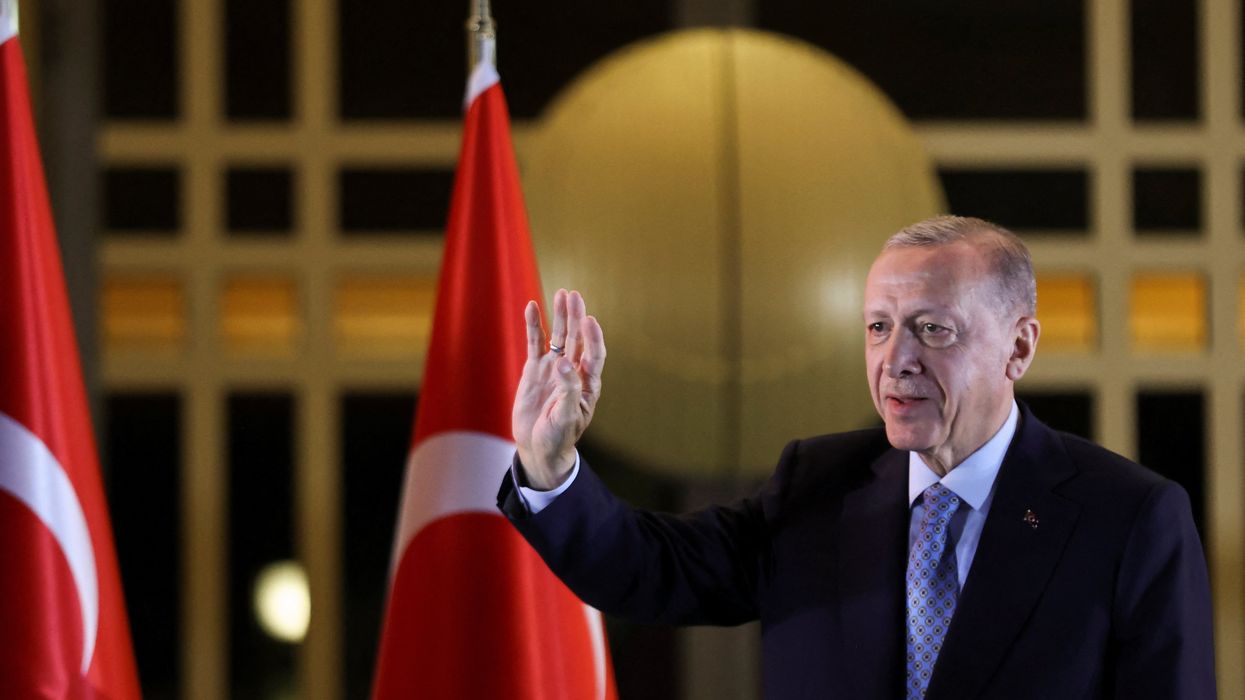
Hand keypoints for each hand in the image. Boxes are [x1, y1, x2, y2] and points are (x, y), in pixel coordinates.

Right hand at [512, 289, 605, 488]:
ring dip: (560, 316)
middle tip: (574, 296)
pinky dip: (534, 326)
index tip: (589, 320)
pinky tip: (532, 307)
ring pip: (558, 337)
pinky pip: (535, 344)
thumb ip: (568, 389)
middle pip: (576, 339)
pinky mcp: (535, 370)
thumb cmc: (558, 437)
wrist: (538, 448)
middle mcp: (572, 371)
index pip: (594, 354)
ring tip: (561, 294)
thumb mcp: (565, 418)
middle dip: (576, 318)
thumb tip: (565, 363)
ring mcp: (553, 368)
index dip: (593, 337)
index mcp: (587, 384)